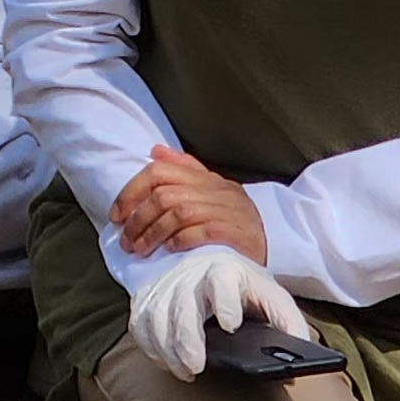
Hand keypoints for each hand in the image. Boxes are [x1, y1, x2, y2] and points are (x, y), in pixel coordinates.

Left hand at [113, 143, 267, 259]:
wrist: (281, 242)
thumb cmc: (238, 220)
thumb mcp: (214, 191)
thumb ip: (185, 170)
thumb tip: (155, 150)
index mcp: (208, 179)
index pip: (160, 172)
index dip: (132, 191)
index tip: (117, 215)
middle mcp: (217, 191)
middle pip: (165, 195)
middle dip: (139, 218)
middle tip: (126, 240)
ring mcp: (229, 211)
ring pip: (179, 213)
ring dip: (153, 232)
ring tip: (141, 250)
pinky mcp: (238, 235)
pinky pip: (203, 231)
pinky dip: (182, 239)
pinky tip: (170, 249)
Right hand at [125, 242, 311, 380]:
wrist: (207, 259)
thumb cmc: (244, 288)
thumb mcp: (273, 298)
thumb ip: (290, 323)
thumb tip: (301, 354)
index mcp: (228, 270)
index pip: (223, 282)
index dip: (225, 302)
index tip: (230, 325)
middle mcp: (192, 273)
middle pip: (182, 305)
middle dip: (186, 339)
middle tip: (195, 368)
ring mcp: (166, 284)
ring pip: (156, 317)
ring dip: (166, 349)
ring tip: (184, 372)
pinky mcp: (147, 294)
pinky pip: (139, 322)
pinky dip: (148, 345)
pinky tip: (165, 360)